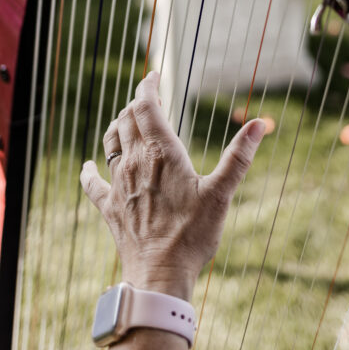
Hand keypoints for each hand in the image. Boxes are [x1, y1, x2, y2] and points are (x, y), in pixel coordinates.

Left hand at [80, 71, 266, 300]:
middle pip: (127, 119)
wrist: (159, 275)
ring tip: (127, 120)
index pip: (146, 106)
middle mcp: (135, 162)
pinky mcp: (109, 208)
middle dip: (136, 104)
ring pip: (110, 142)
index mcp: (161, 152)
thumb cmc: (193, 235)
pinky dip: (90, 170)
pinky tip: (89, 165)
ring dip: (117, 126)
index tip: (153, 75)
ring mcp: (119, 185)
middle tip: (149, 99)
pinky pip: (93, 183)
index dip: (147, 86)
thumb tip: (259, 124)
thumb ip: (238, 157)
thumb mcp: (221, 194)